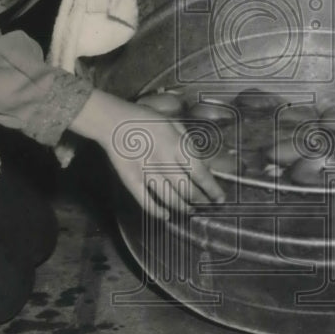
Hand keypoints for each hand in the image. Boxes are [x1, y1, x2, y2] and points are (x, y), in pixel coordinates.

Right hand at [71, 90, 225, 219]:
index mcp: (177, 146)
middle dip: (201, 201)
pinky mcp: (132, 181)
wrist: (114, 120)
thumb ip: (188, 142)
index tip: (220, 198)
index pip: (201, 174)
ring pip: (170, 199)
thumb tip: (202, 162)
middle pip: (188, 190)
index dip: (212, 189)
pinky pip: (147, 202)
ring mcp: (147, 173)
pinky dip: (158, 211)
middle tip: (206, 205)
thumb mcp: (173, 123)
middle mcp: (165, 162)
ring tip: (190, 210)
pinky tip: (166, 215)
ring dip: (183, 207)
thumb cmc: (146, 118)